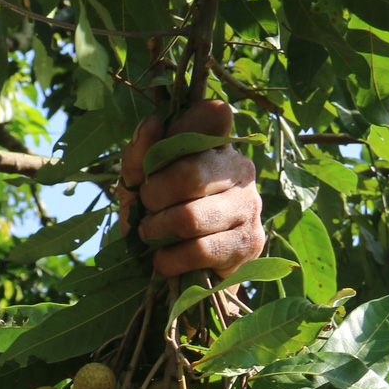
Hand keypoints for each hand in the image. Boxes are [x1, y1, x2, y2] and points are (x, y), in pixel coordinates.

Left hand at [116, 99, 265, 277]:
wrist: (182, 273)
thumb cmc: (160, 219)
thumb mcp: (139, 187)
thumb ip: (139, 158)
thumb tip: (151, 123)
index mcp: (218, 144)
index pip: (212, 114)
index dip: (179, 132)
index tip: (155, 161)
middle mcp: (240, 169)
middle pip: (189, 173)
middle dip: (153, 196)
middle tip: (146, 209)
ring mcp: (249, 206)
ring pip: (191, 217)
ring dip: (156, 231)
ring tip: (151, 235)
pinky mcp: (249, 243)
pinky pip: (200, 250)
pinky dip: (170, 259)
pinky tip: (164, 259)